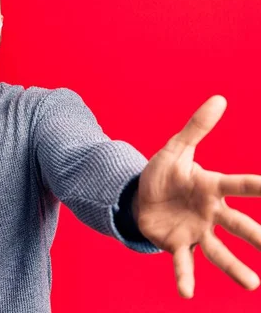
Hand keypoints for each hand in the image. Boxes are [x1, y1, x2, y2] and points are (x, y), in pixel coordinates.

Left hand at [136, 95, 260, 297]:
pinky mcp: (176, 245)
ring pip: (218, 251)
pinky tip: (187, 294)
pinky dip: (185, 278)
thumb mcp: (176, 148)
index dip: (258, 186)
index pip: (238, 185)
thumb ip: (196, 127)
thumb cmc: (165, 172)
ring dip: (234, 267)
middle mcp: (210, 213)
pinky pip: (183, 263)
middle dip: (257, 236)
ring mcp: (195, 231)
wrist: (141, 195)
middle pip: (237, 224)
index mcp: (211, 187)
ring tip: (252, 284)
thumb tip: (220, 98)